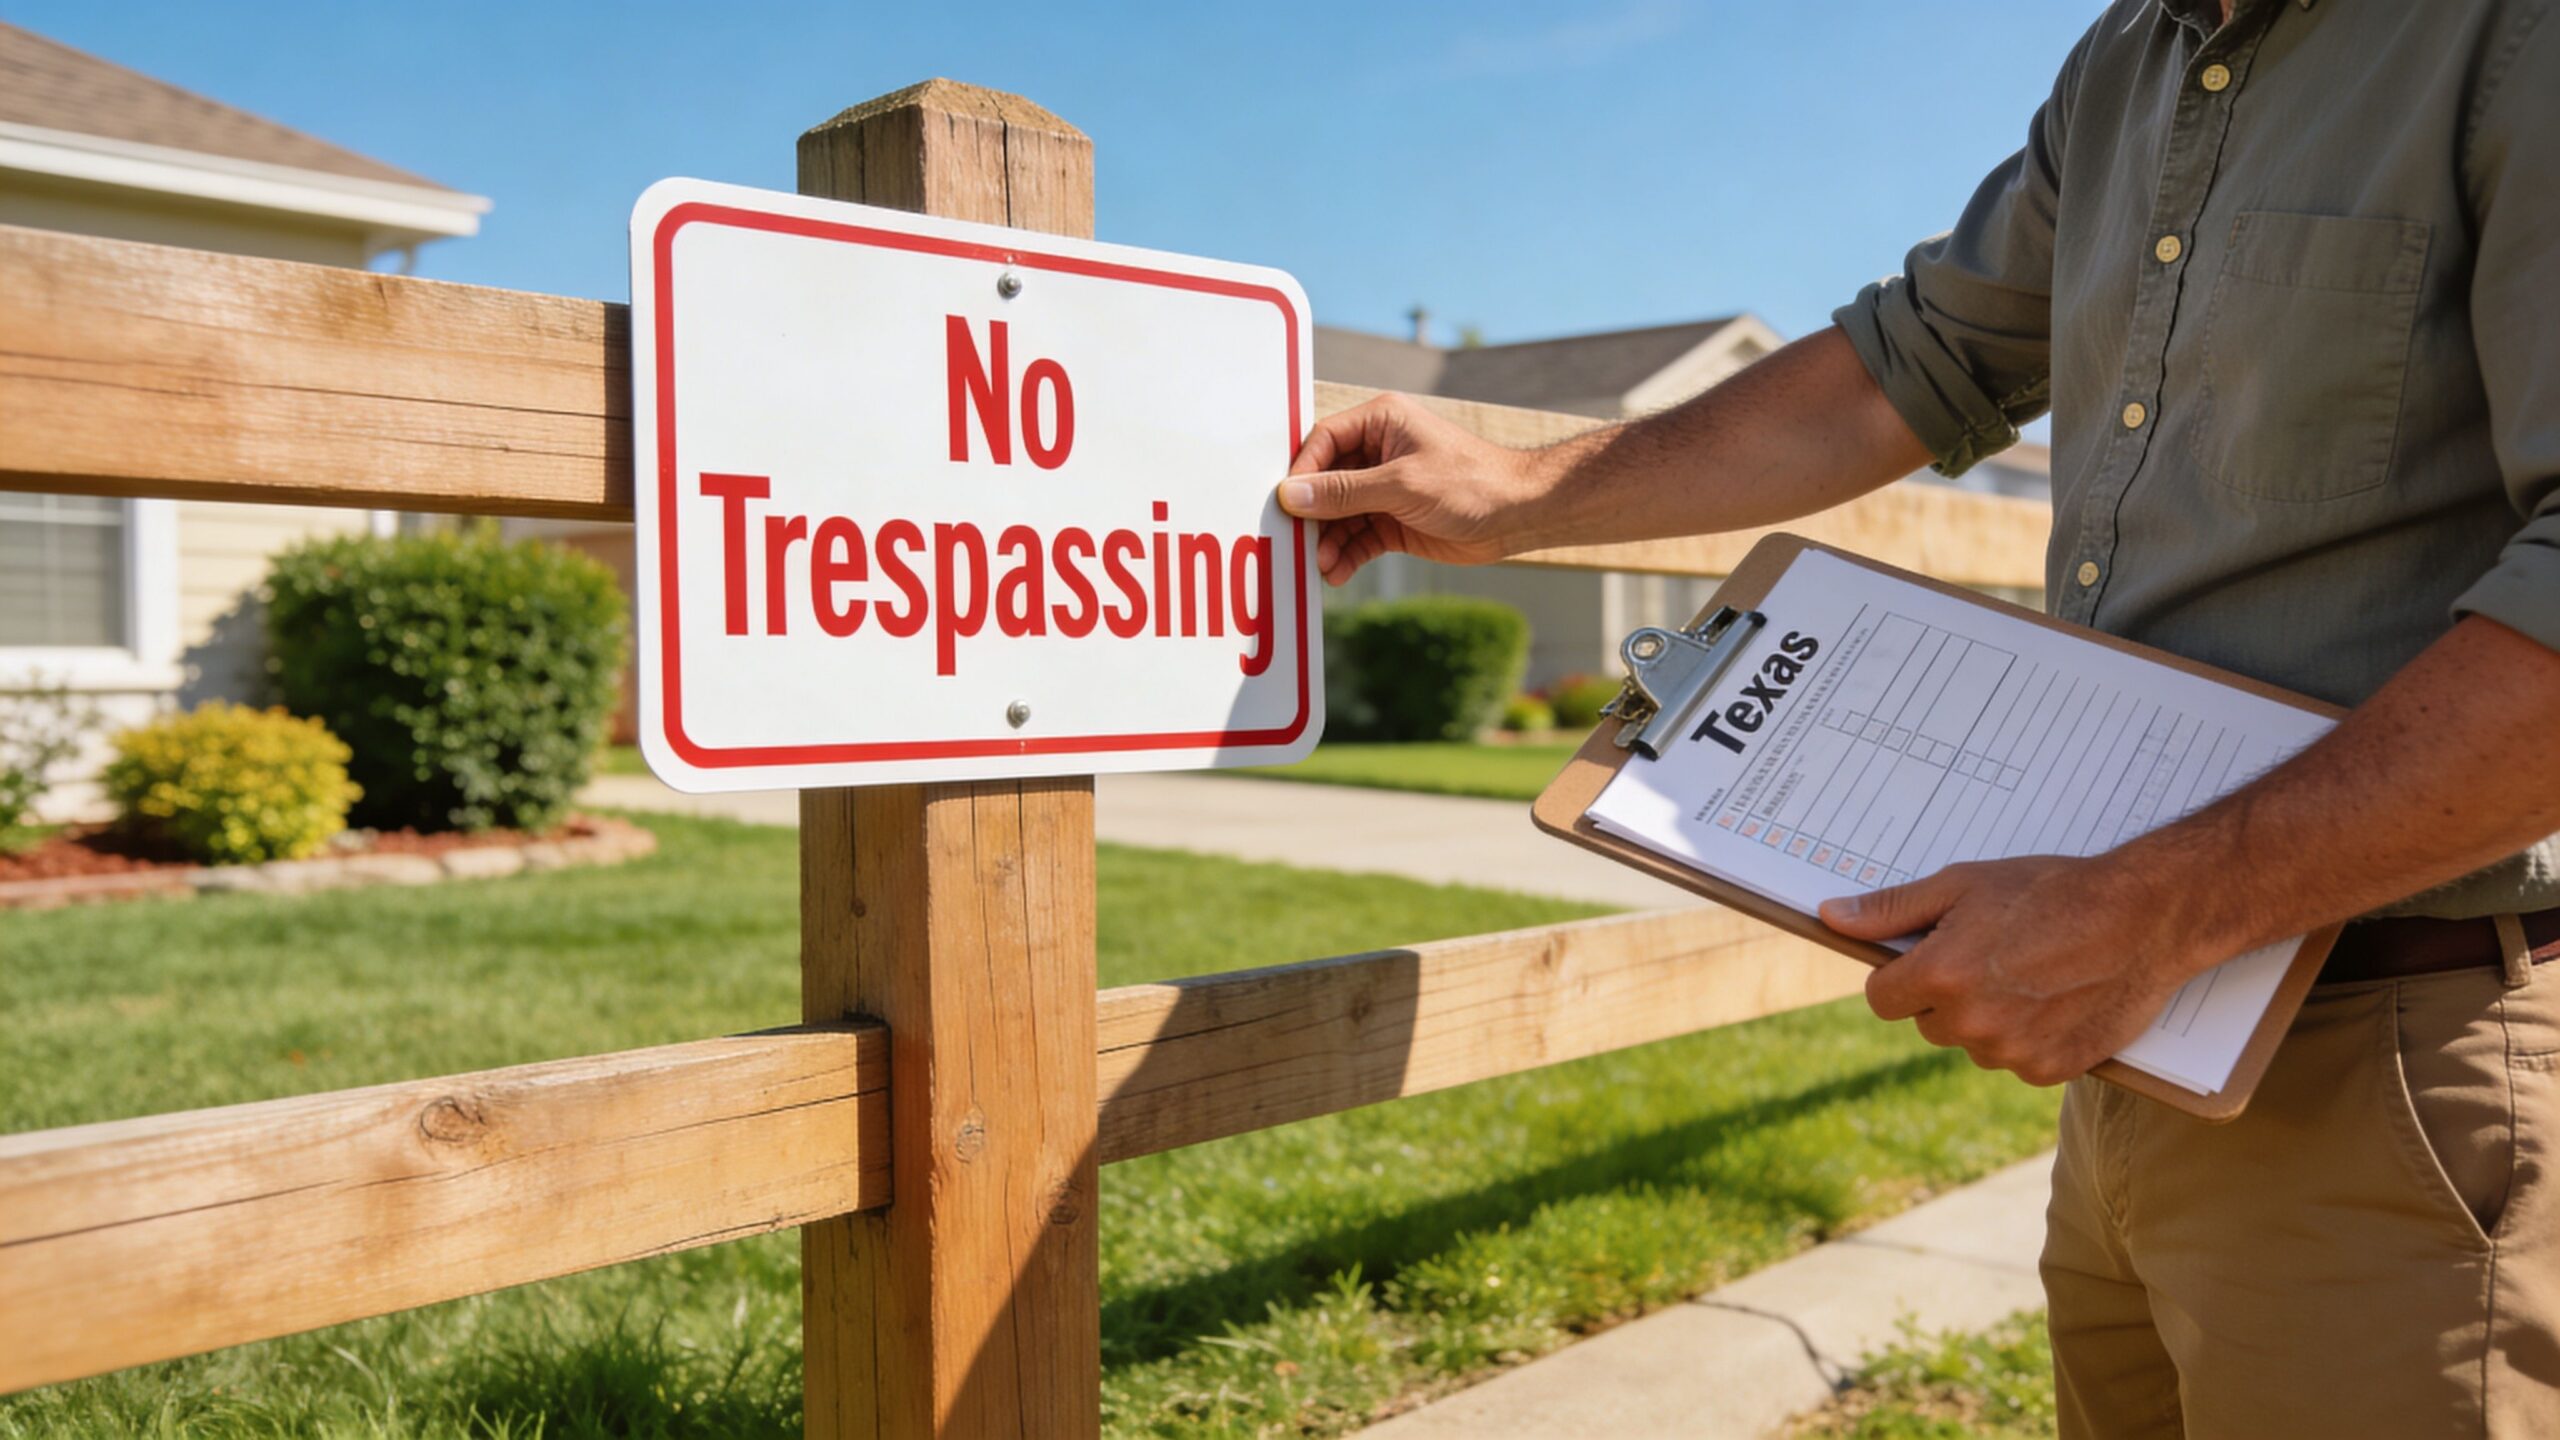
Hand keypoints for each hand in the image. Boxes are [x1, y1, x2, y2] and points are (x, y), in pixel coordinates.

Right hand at [1277, 393, 1549, 584]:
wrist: (1520, 515)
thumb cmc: (1471, 483)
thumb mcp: (1402, 485)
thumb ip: (1345, 492)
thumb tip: (1291, 496)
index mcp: (1380, 421)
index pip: (1323, 441)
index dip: (1302, 473)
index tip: (1286, 504)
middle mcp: (1378, 451)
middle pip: (1326, 481)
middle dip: (1312, 514)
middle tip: (1295, 542)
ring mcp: (1385, 488)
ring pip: (1339, 514)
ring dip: (1327, 540)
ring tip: (1320, 565)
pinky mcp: (1394, 520)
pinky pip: (1358, 537)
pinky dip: (1346, 555)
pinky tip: (1337, 573)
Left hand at [1817, 856, 2210, 1085]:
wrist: (2144, 918)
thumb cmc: (2050, 891)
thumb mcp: (1962, 885)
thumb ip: (1892, 909)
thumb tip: (1830, 918)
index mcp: (1940, 976)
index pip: (1882, 999)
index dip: (1902, 976)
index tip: (1929, 956)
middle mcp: (1970, 1023)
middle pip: (1927, 1023)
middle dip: (1946, 995)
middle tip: (1994, 956)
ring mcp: (2011, 1052)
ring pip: (1972, 1044)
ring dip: (1988, 1019)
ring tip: (2032, 974)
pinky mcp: (2050, 1071)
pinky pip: (2016, 1061)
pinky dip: (2029, 1039)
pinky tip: (2057, 1001)